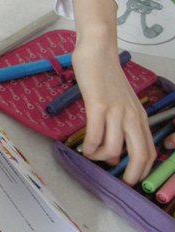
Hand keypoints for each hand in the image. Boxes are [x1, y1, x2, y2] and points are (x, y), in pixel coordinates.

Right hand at [71, 0, 155, 183]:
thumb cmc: (106, 77)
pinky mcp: (98, 105)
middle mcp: (131, 116)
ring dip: (99, 157)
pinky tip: (82, 145)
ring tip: (90, 154)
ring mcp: (115, 111)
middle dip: (131, 174)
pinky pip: (94, 136)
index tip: (130, 179)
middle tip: (120, 181)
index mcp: (139, 116)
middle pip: (139, 154)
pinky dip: (88, 146)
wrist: (98, 50)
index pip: (149, 151)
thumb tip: (111, 154)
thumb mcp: (119, 104)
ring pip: (113, 148)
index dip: (142, 170)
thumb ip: (119, 127)